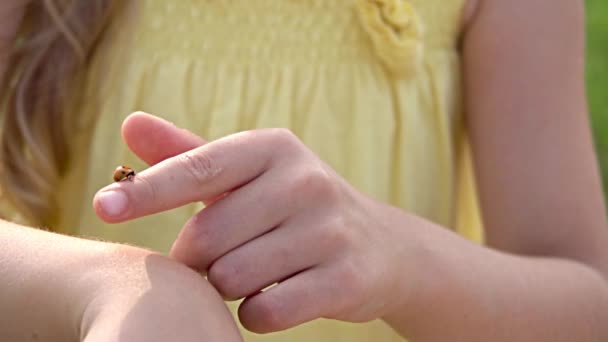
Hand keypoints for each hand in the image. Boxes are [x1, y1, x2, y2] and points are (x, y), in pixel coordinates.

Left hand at [94, 112, 423, 332]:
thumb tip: (130, 124)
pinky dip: (256, 312)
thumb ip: (188, 154)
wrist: (380, 246)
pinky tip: (274, 295)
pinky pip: (265, 311)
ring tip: (254, 271)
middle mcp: (305, 181)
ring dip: (228, 286)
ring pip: (232, 278)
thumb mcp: (248, 174)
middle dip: (199, 258)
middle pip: (206, 238)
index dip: (148, 190)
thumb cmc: (294, 206)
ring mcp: (329, 230)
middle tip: (221, 256)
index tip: (104, 207)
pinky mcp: (344, 279)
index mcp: (274, 148)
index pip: (198, 168)